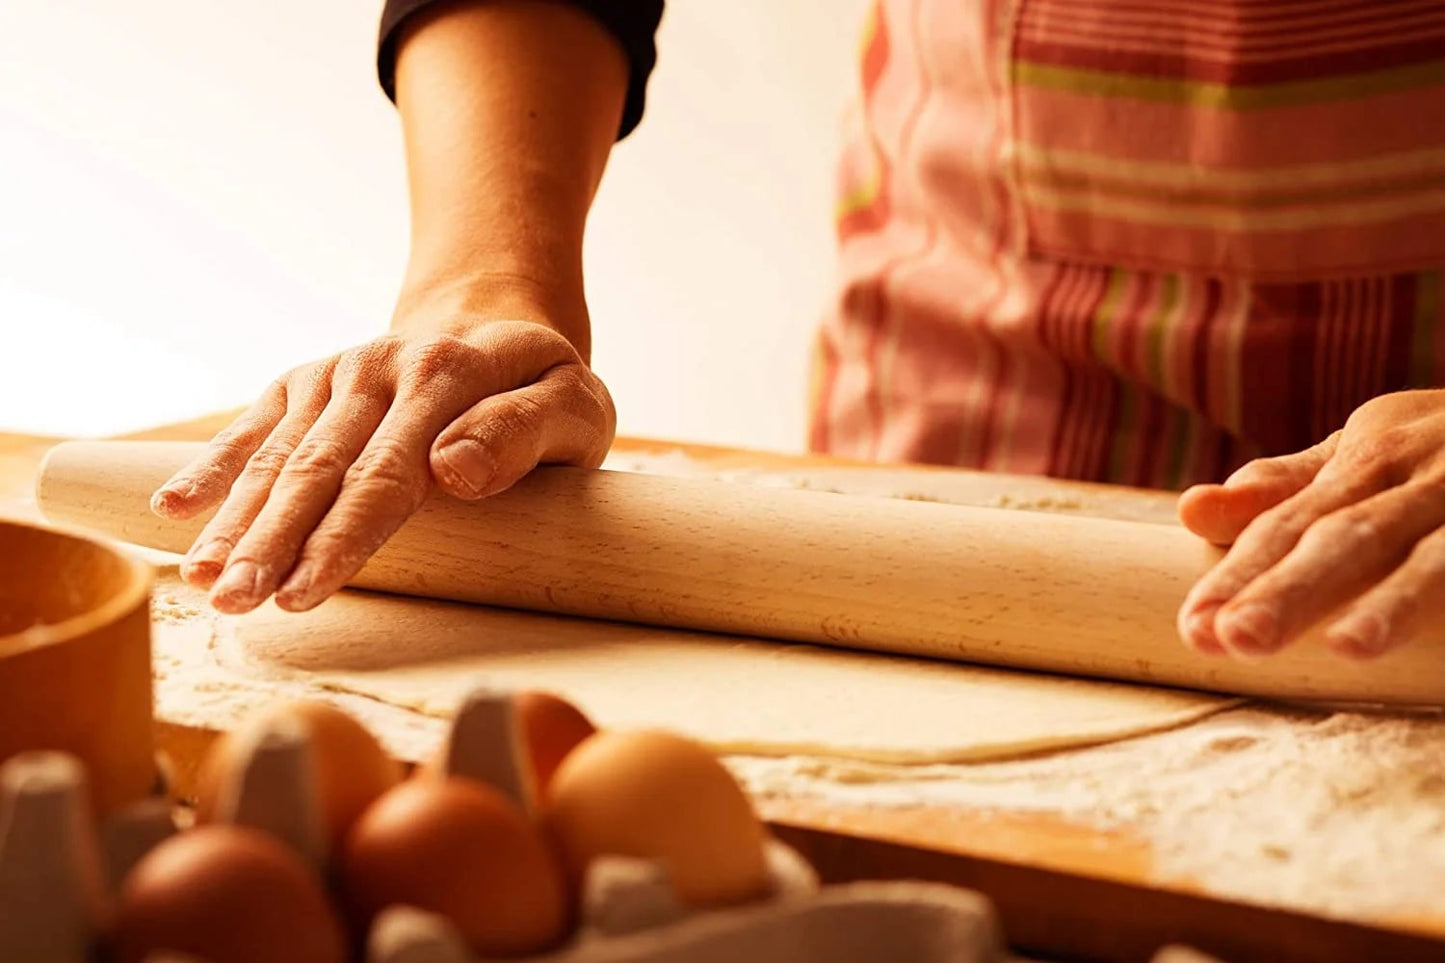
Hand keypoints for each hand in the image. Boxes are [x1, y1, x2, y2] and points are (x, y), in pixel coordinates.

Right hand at [150, 319, 614, 614]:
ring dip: (235, 521)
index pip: (387, 476)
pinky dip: (212, 465)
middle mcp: (381, 368)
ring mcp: (338, 372)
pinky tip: (173, 510)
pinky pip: (254, 424)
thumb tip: (452, 470)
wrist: (496, 324)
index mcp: (449, 376)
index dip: (341, 540)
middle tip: (233, 605)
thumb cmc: (545, 391)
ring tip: (201, 583)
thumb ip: (525, 434)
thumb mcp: (575, 408)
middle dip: (270, 543)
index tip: (303, 595)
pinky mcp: (308, 380)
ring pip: (277, 455)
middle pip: (318, 470)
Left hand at [1176, 389, 1444, 659]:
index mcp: (1373, 459)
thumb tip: (1189, 510)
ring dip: (1399, 601)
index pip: (1290, 523)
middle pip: (1352, 536)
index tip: (1193, 628)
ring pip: (1441, 556)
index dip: (1240, 574)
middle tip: (1236, 639)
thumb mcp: (1371, 452)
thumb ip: (1288, 489)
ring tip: (1350, 647)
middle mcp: (1430, 475)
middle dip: (1294, 588)